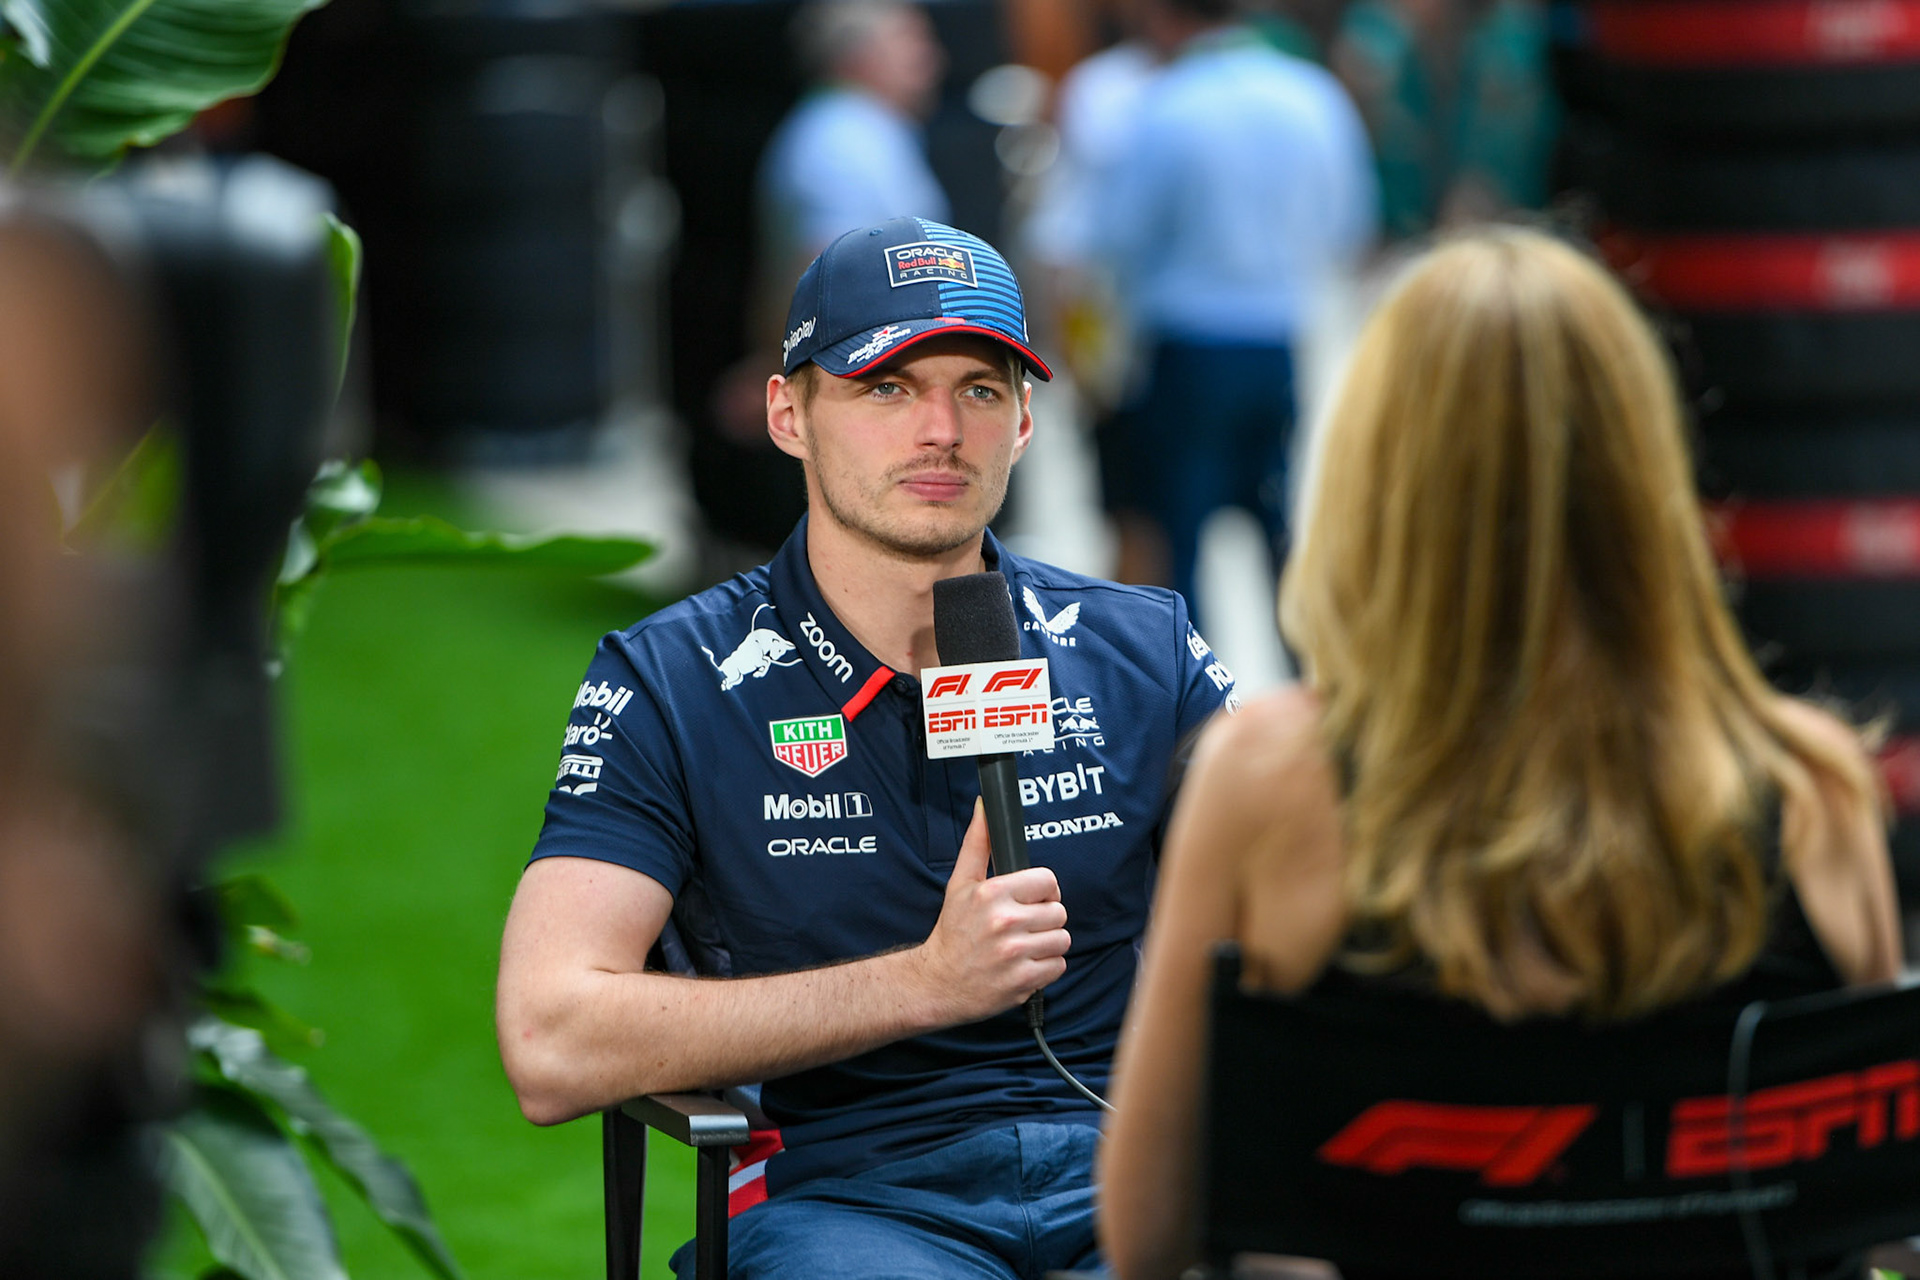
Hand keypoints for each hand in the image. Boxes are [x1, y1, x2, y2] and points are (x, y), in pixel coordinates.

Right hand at [909, 800, 1069, 1025]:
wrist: (939, 982)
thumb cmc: (953, 931)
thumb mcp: (960, 883)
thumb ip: (977, 843)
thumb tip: (984, 806)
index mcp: (992, 893)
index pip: (1047, 881)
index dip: (1042, 891)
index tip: (1030, 900)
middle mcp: (1004, 922)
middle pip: (1059, 912)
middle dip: (1045, 919)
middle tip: (1022, 926)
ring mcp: (1015, 954)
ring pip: (1062, 939)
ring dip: (1047, 944)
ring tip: (1023, 946)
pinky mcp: (1023, 982)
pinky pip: (1058, 966)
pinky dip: (1045, 968)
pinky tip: (1024, 965)